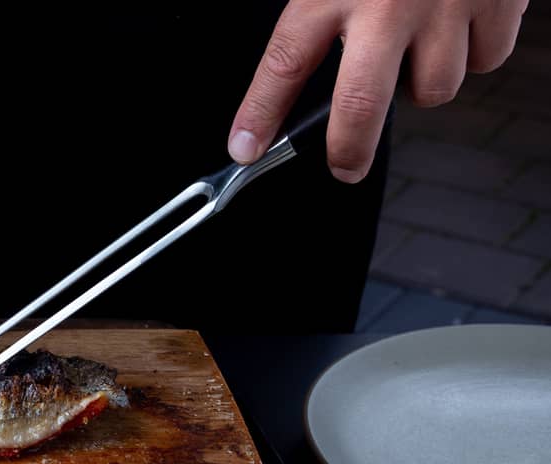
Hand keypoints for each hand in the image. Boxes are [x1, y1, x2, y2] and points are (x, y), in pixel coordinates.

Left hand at [229, 0, 526, 182]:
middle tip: (343, 166)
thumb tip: (297, 58)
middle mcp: (389, 2)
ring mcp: (447, 5)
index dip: (259, 114)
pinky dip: (473, 54)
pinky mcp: (498, 2)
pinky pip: (485, 60)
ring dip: (420, 85)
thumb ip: (317, 0)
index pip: (284, 63)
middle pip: (359, 105)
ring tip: (412, 52)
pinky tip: (458, 28)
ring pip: (433, 89)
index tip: (244, 147)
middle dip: (348, 148)